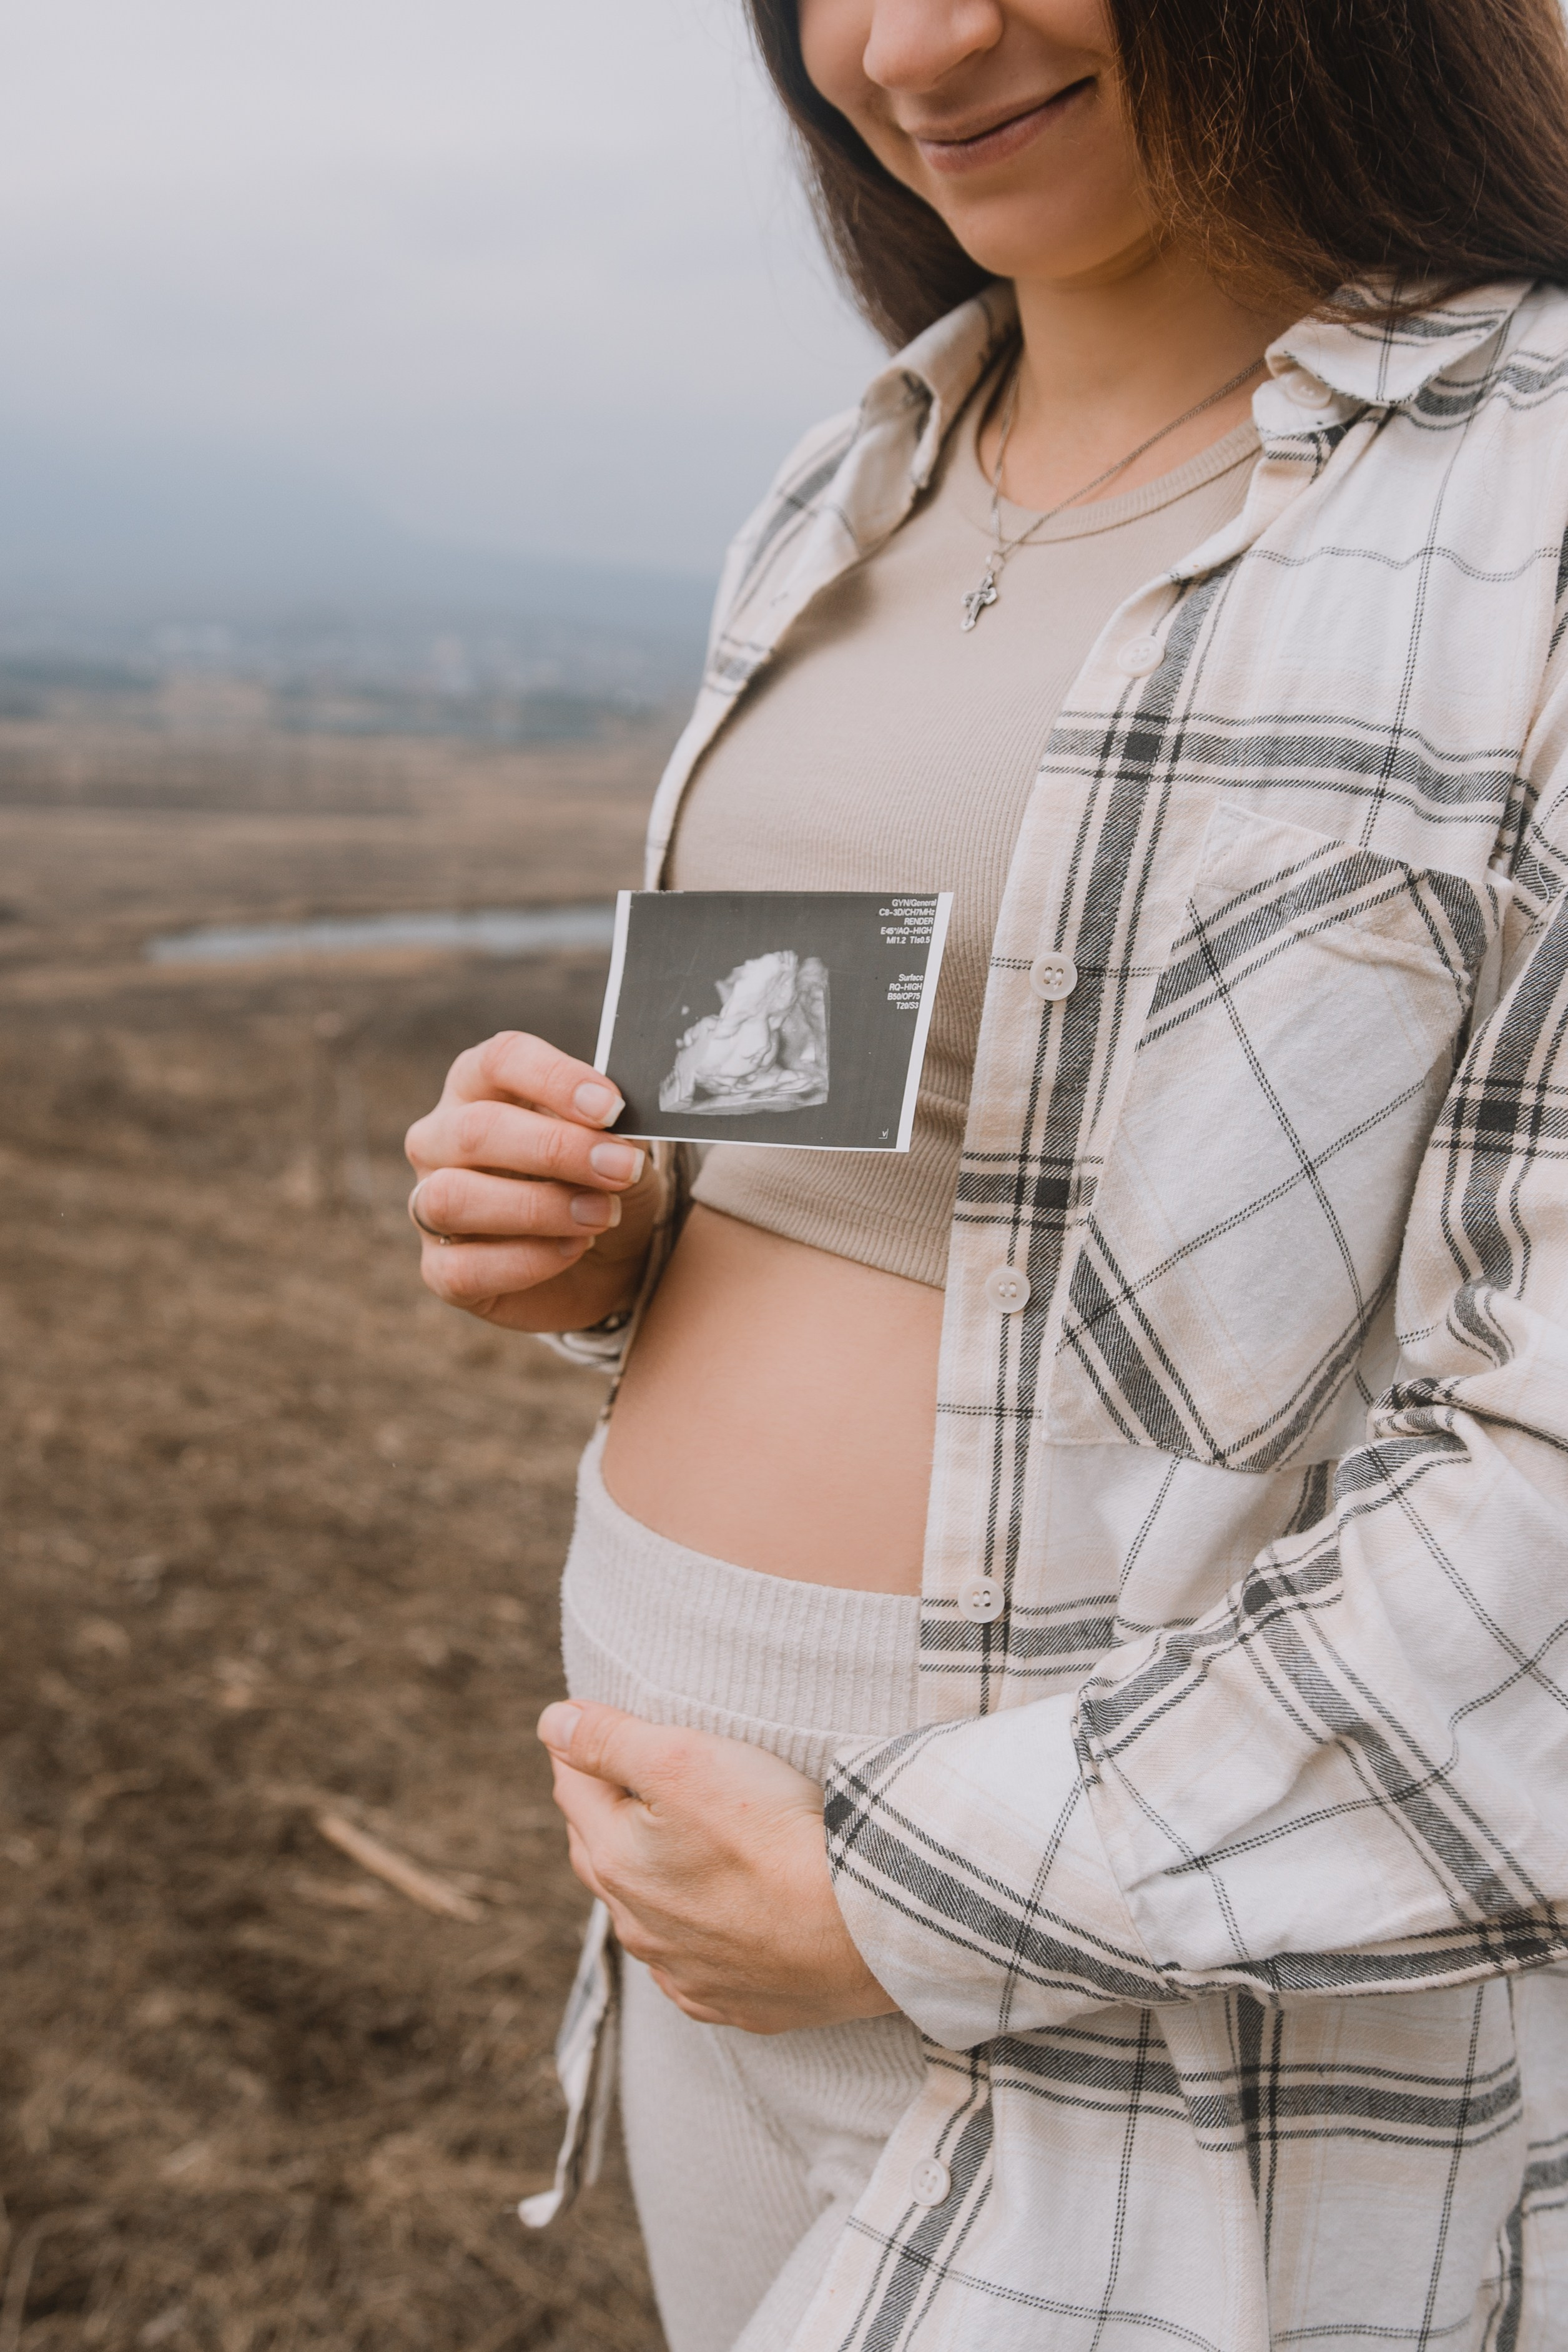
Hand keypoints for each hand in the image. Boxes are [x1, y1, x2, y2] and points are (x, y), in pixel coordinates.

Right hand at [404, 1032, 661, 1331]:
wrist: (607, 1261)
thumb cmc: (602, 1183)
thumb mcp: (620, 1149)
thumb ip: (615, 1133)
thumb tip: (619, 1131)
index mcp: (481, 1087)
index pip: (500, 1059)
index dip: (555, 1079)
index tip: (612, 1107)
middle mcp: (441, 1139)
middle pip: (476, 1129)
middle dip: (557, 1150)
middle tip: (619, 1169)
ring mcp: (428, 1204)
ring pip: (453, 1198)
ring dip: (540, 1207)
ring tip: (601, 1215)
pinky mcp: (439, 1269)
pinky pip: (463, 1268)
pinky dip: (528, 1261)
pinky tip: (573, 1250)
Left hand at [538, 1701, 896, 2033]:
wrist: (859, 1924)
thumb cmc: (770, 1832)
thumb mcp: (682, 1759)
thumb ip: (608, 1739)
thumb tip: (551, 1723)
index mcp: (615, 1862)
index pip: (574, 1787)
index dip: (586, 1748)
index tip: (603, 1725)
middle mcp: (638, 1926)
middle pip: (601, 1852)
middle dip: (607, 1812)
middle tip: (627, 1778)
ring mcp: (684, 1971)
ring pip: (644, 1913)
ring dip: (648, 1876)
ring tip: (671, 1843)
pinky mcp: (733, 2002)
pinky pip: (693, 1964)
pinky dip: (694, 1933)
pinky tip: (715, 1918)